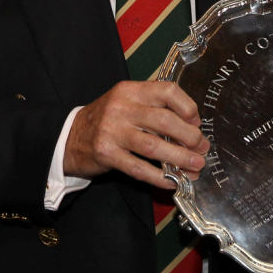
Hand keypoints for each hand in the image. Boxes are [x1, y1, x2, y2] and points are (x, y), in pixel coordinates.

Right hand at [65, 80, 207, 187]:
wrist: (70, 137)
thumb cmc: (107, 120)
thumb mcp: (127, 103)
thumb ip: (154, 108)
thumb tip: (192, 125)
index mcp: (131, 90)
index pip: (167, 91)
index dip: (187, 107)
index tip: (197, 122)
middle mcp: (121, 108)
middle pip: (164, 121)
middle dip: (189, 137)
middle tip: (202, 149)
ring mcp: (112, 131)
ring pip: (154, 147)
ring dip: (179, 159)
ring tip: (195, 168)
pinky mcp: (106, 154)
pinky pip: (139, 168)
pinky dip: (159, 177)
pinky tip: (173, 182)